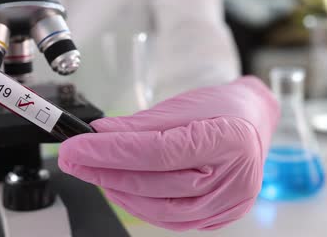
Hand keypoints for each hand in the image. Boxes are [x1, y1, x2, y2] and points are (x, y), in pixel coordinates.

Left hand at [59, 76, 278, 230]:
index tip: (76, 147)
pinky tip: (121, 190)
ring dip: (120, 192)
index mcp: (228, 140)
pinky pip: (173, 221)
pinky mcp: (220, 217)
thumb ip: (139, 125)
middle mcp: (234, 178)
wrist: (252, 123)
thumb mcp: (181, 105)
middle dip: (106, 172)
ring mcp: (229, 203)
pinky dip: (141, 206)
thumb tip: (98, 135)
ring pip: (161, 209)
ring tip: (94, 173)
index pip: (158, 152)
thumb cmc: (221, 109)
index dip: (111, 152)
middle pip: (157, 183)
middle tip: (74, 160)